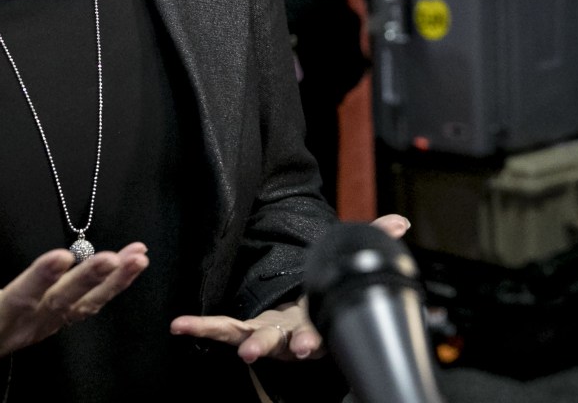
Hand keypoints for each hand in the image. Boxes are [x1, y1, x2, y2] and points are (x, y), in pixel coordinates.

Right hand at [0, 226, 148, 371]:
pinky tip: (133, 265)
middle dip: (91, 278)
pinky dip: (114, 287)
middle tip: (116, 257)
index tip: (61, 255)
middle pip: (64, 299)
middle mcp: (27, 321)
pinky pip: (91, 306)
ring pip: (86, 304)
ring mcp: (46, 323)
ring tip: (138, 257)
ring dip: (114, 282)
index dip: (42, 277)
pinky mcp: (56, 320)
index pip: (22, 294)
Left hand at [167, 214, 410, 363]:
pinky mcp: (243, 331)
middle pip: (279, 343)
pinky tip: (179, 325)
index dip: (312, 341)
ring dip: (225, 337)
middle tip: (253, 353)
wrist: (311, 318)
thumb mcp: (351, 270)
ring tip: (198, 329)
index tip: (307, 348)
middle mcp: (290, 335)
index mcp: (318, 322)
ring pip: (245, 338)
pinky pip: (220, 330)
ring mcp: (265, 335)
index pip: (317, 334)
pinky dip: (200, 328)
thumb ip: (375, 240)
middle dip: (267, 346)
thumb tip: (398, 223)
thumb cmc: (330, 295)